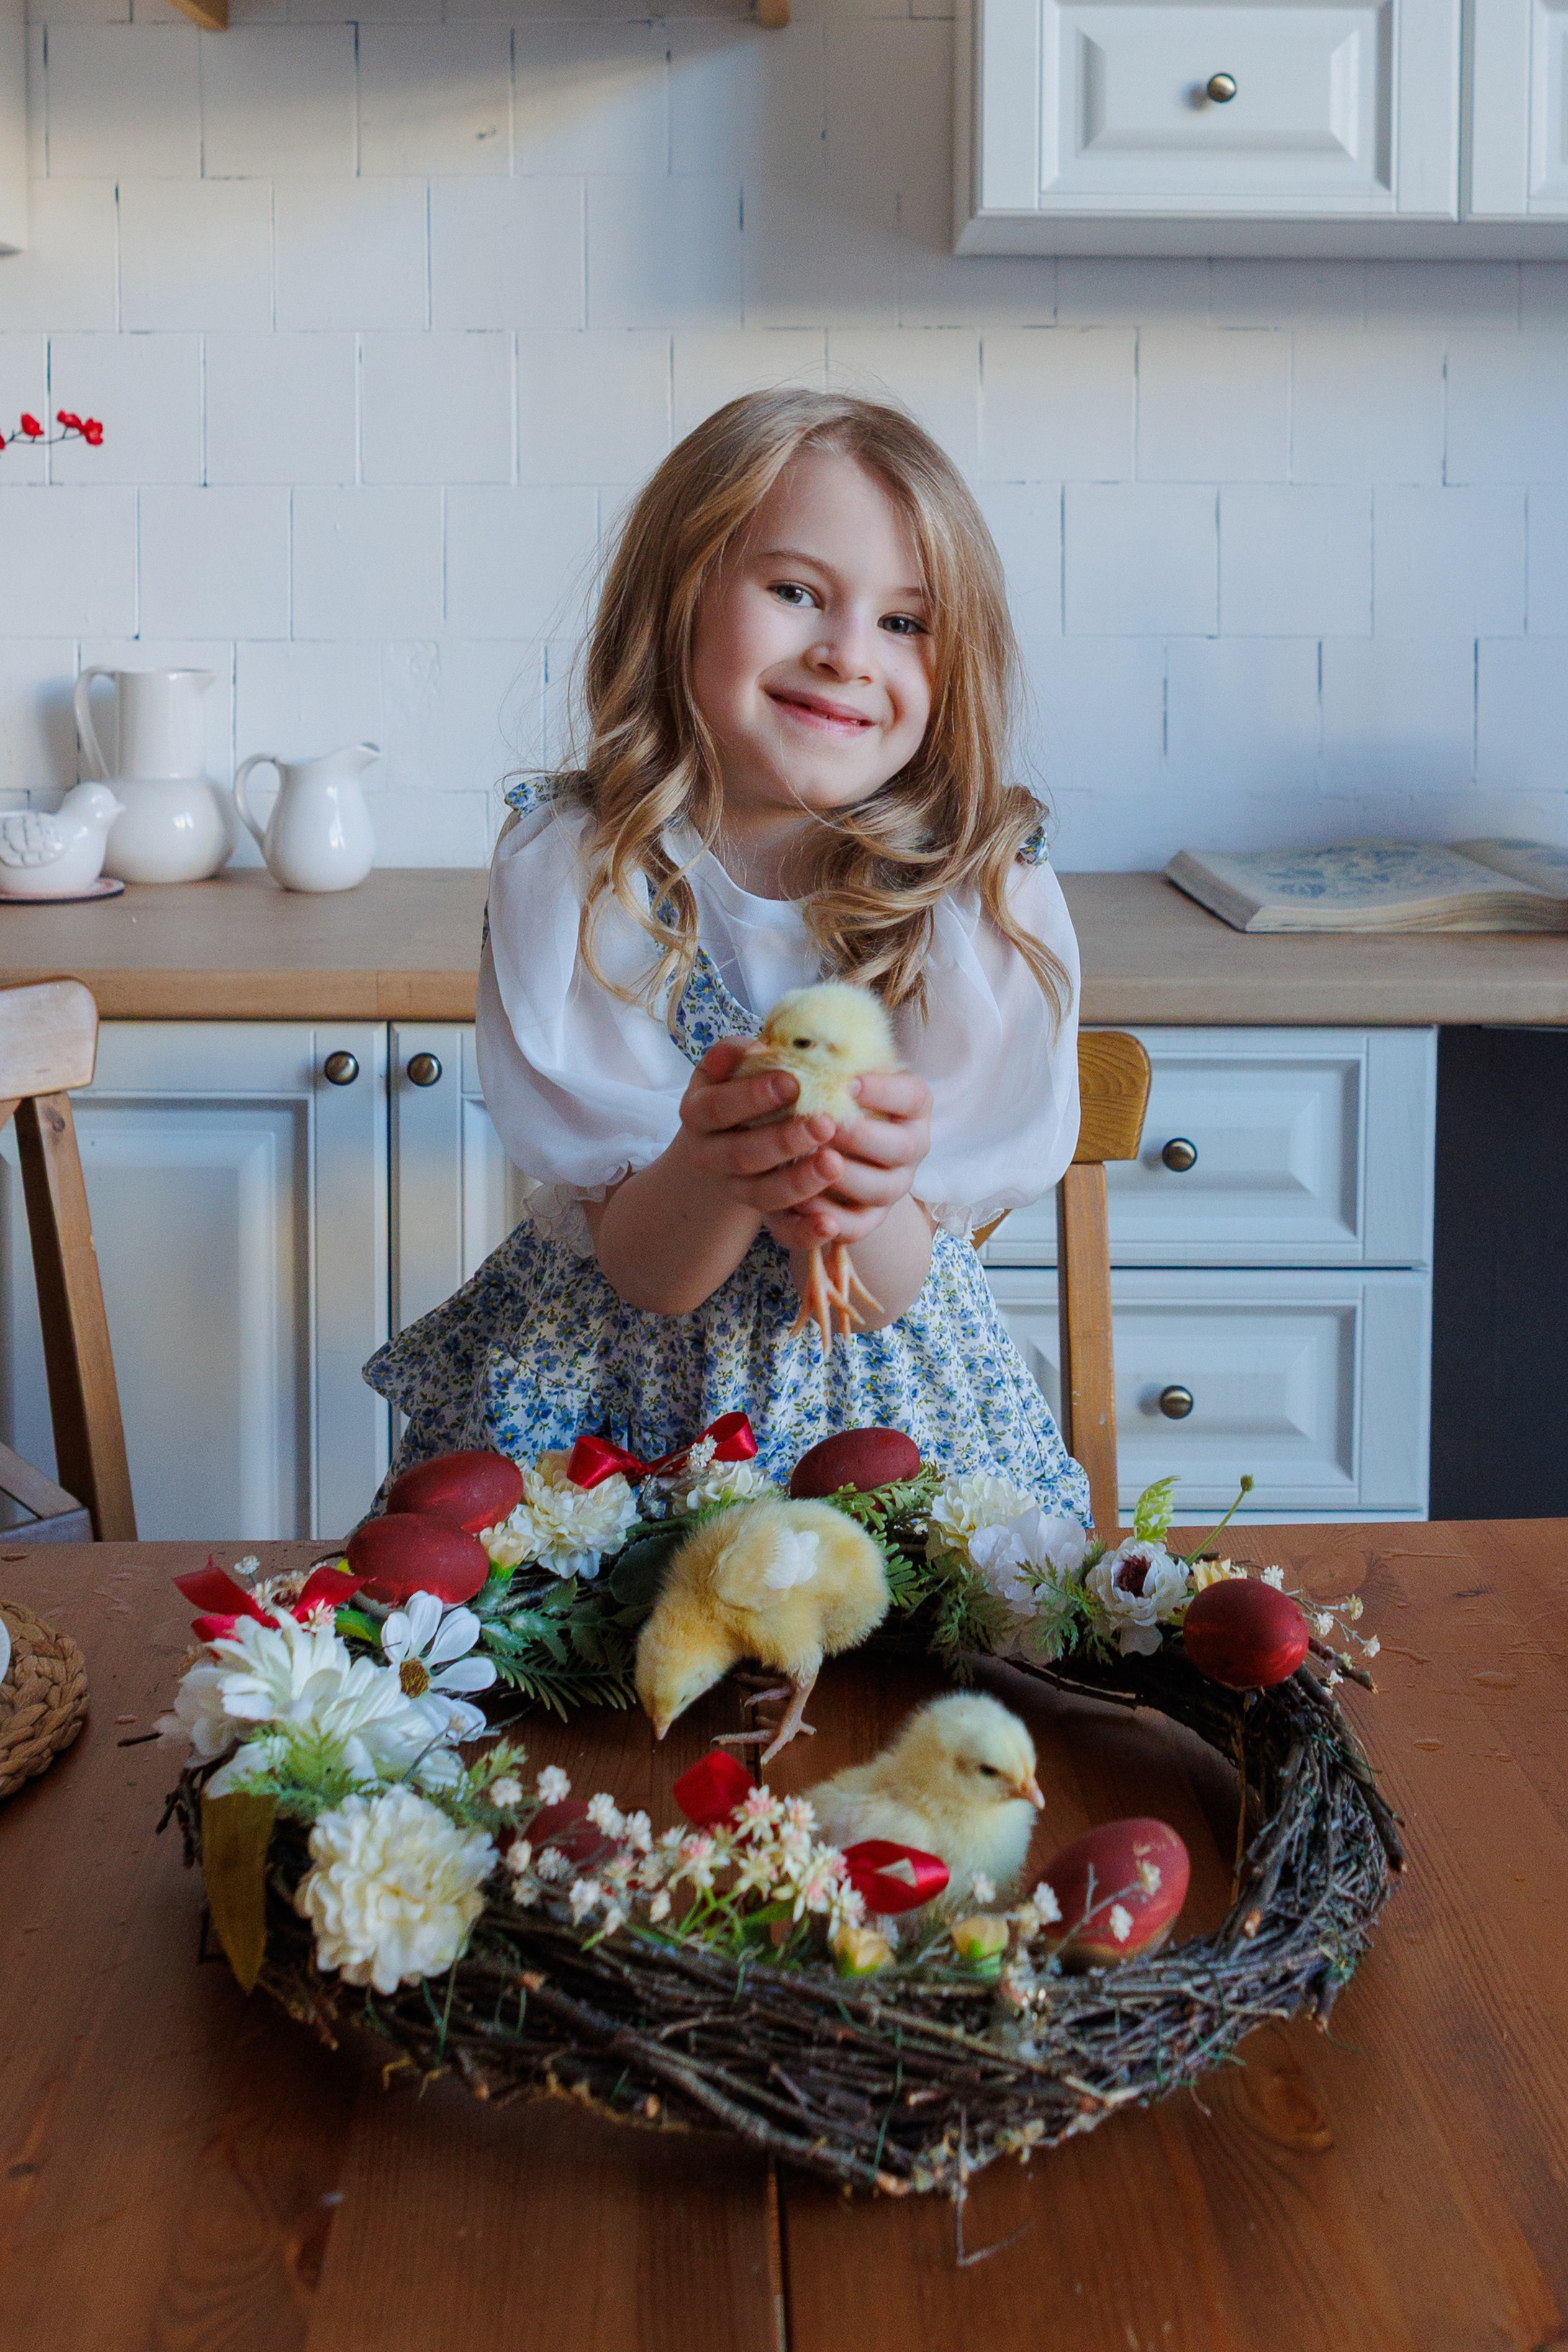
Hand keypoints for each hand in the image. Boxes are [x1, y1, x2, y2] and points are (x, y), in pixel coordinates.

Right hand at [670, 1038, 843, 1224]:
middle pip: (743, 1155)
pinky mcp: (761, 1214)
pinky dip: (806, 1230)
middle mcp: (709, 1156)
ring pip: (763, 1195)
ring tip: (835, 1163)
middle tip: (826, 1122)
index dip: (753, 1097)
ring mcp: (734, 1188)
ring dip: (800, 1181)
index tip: (794, 1081)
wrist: (732, 1135)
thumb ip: (741, 1054)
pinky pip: (782, 1229)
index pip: (719, 1107)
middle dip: (784, 1141)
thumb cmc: (743, 1086)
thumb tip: (756, 1045)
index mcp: (697, 1113)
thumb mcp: (733, 1066)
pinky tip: (831, 1224)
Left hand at [762, 1069, 932, 1252]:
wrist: (815, 1149)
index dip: (885, 1090)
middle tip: (824, 1126)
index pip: (913, 1095)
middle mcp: (910, 1146)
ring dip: (847, 1177)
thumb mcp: (817, 1074)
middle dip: (862, 1136)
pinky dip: (831, 1220)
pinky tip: (802, 1203)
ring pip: (882, 1189)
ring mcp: (893, 1185)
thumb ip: (799, 1060)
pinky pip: (857, 1227)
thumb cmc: (819, 1099)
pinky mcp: (869, 1218)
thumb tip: (748, 1048)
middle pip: (904, 1147)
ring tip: (814, 1162)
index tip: (848, 1083)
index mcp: (909, 1106)